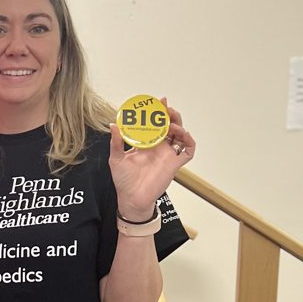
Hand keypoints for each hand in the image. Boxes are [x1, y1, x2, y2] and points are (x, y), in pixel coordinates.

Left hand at [108, 99, 194, 220]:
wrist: (131, 199)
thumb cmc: (124, 181)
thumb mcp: (116, 159)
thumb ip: (116, 142)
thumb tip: (113, 125)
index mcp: (145, 143)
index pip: (154, 123)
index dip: (157, 112)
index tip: (156, 102)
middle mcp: (158, 146)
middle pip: (169, 125)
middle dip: (170, 114)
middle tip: (166, 108)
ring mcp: (167, 154)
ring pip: (180, 135)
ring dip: (179, 125)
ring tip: (171, 123)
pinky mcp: (174, 164)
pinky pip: (188, 151)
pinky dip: (189, 141)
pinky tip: (183, 136)